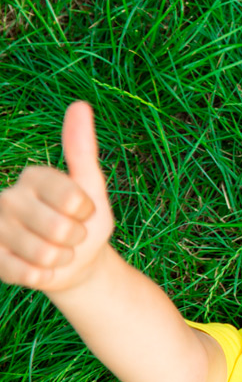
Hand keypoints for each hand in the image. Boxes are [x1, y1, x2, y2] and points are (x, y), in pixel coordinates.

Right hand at [0, 102, 114, 292]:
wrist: (74, 262)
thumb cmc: (86, 222)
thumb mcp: (93, 187)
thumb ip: (82, 149)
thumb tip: (80, 105)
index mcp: (34, 176)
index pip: (72, 198)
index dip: (87, 213)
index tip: (84, 212)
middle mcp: (8, 197)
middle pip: (59, 230)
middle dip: (76, 239)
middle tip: (70, 236)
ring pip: (44, 255)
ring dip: (61, 260)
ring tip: (57, 251)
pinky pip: (28, 274)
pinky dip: (45, 276)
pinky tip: (40, 268)